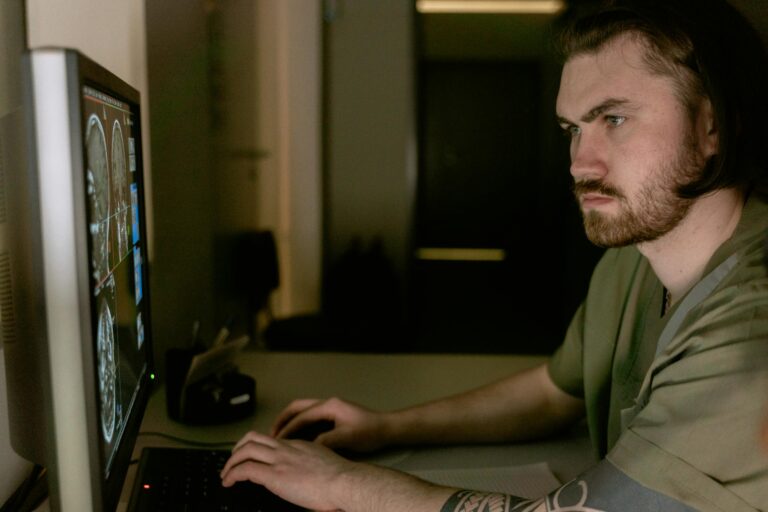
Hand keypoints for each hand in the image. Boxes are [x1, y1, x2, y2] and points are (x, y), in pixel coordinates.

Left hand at [220, 430, 355, 510]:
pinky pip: (245, 469)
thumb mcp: (325, 468)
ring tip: (226, 473)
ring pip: (245, 450)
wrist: (344, 482)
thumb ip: (313, 471)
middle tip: (232, 461)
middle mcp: (287, 449)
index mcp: (300, 446)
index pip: (271, 441)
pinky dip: (232, 474)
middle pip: (253, 438)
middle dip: (238, 448)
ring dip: (231, 461)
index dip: (257, 448)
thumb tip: (312, 485)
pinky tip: (229, 482)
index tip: (252, 458)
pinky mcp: (274, 475)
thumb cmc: (342, 481)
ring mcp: (280, 460)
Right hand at [271, 397, 389, 452]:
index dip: (288, 429)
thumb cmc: (370, 431)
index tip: (277, 441)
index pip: (302, 416)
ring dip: (291, 422)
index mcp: (330, 406)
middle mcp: (328, 404)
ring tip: (280, 437)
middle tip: (272, 435)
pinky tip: (297, 439)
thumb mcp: (347, 437)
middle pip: (297, 407)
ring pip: (303, 411)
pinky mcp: (333, 416)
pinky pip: (311, 418)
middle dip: (283, 420)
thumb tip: (308, 446)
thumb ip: (326, 441)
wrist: (387, 429)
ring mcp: (330, 409)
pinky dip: (300, 426)